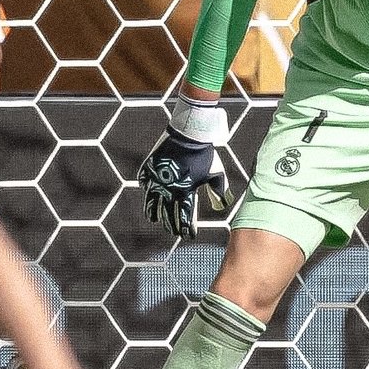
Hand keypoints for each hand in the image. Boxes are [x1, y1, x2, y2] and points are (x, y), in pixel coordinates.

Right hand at [138, 95, 233, 239]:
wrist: (189, 132)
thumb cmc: (205, 154)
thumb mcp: (216, 174)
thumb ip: (220, 191)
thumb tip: (223, 206)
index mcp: (185, 192)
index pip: (185, 217)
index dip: (187, 229)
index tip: (189, 235)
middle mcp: (168, 189)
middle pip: (167, 214)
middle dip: (171, 225)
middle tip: (174, 231)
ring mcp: (156, 179)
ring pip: (151, 203)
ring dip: (153, 213)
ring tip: (154, 219)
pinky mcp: (149, 168)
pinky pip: (144, 184)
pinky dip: (147, 191)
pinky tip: (149, 197)